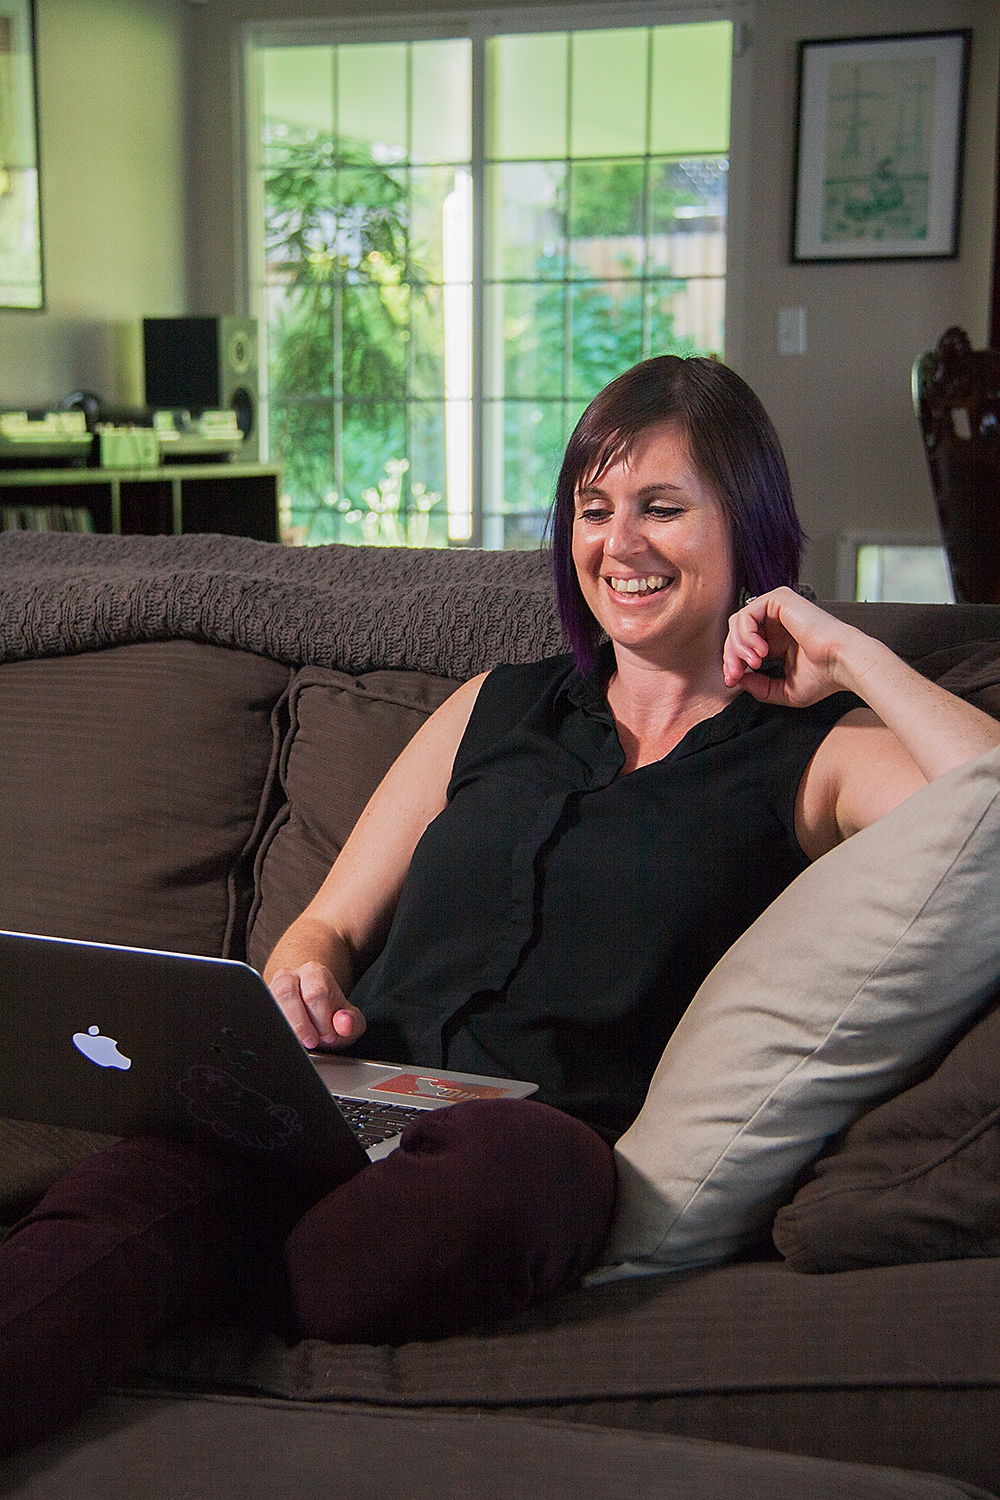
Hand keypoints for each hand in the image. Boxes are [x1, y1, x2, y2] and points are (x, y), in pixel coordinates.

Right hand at [267, 961, 366, 1050]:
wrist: (314, 1017)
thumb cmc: (331, 1017)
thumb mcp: (349, 1020)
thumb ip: (352, 1021)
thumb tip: (344, 1023)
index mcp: (314, 972)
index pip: (315, 993)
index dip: (322, 1020)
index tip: (328, 1036)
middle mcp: (289, 976)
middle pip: (287, 994)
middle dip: (301, 1025)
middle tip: (312, 1042)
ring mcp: (269, 989)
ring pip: (269, 1004)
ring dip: (285, 1027)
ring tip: (298, 1042)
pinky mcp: (260, 1005)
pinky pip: (261, 1015)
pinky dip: (273, 1031)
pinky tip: (284, 1039)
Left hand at [722, 587, 859, 706]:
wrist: (842, 663)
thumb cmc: (824, 677)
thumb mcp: (785, 690)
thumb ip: (760, 687)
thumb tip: (740, 681)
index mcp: (777, 641)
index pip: (743, 645)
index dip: (733, 663)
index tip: (733, 681)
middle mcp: (777, 622)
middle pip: (736, 633)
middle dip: (731, 657)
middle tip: (734, 676)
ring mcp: (778, 609)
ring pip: (738, 622)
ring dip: (738, 647)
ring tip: (754, 663)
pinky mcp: (779, 599)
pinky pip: (747, 613)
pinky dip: (747, 635)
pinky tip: (761, 651)